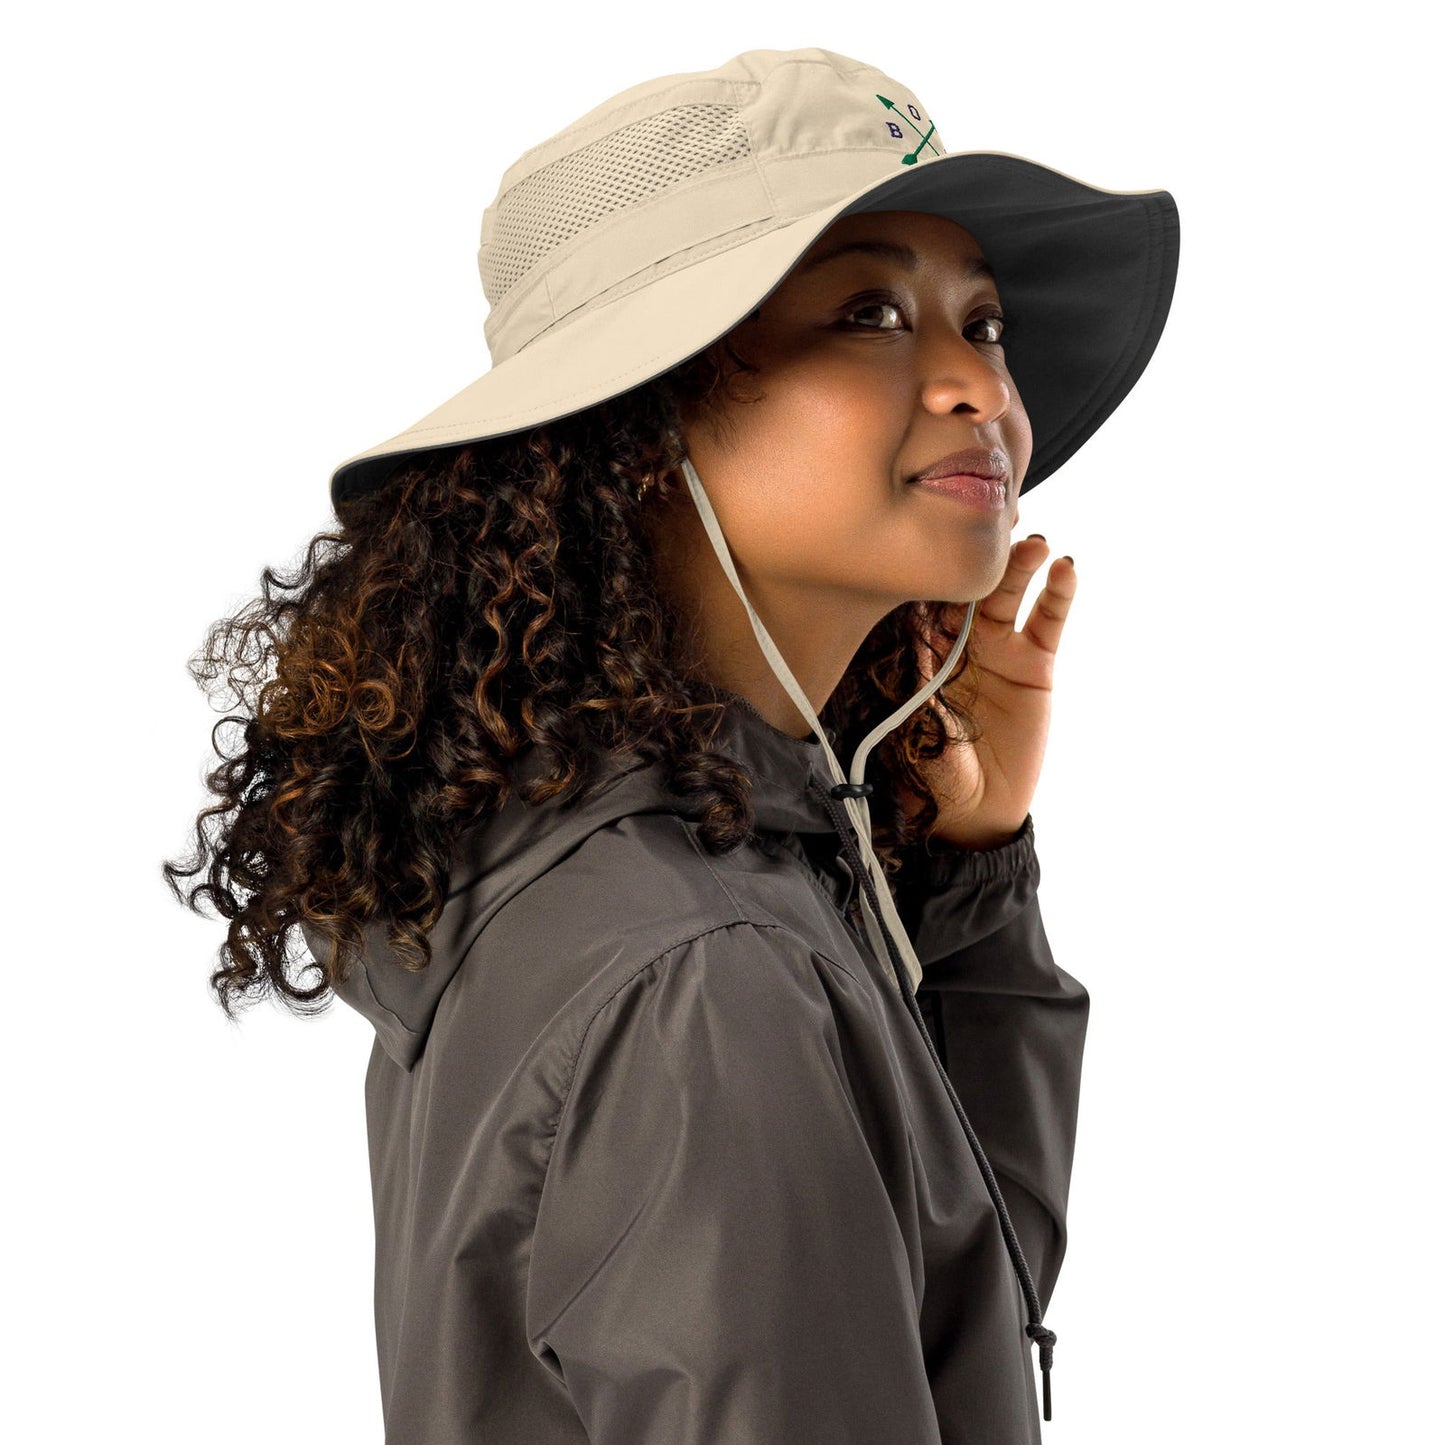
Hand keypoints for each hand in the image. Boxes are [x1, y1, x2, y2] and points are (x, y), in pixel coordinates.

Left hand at [905, 536, 1076, 849]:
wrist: (974, 811)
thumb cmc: (931, 773)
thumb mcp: (920, 731)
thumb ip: (921, 686)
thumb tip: (919, 639)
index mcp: (920, 652)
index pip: (925, 601)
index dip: (933, 570)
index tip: (937, 538)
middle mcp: (957, 642)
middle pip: (969, 588)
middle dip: (980, 559)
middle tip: (995, 531)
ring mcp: (998, 648)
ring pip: (1008, 595)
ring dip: (1020, 567)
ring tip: (1036, 545)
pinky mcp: (1035, 663)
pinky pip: (1047, 621)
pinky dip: (1059, 594)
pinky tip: (1068, 568)